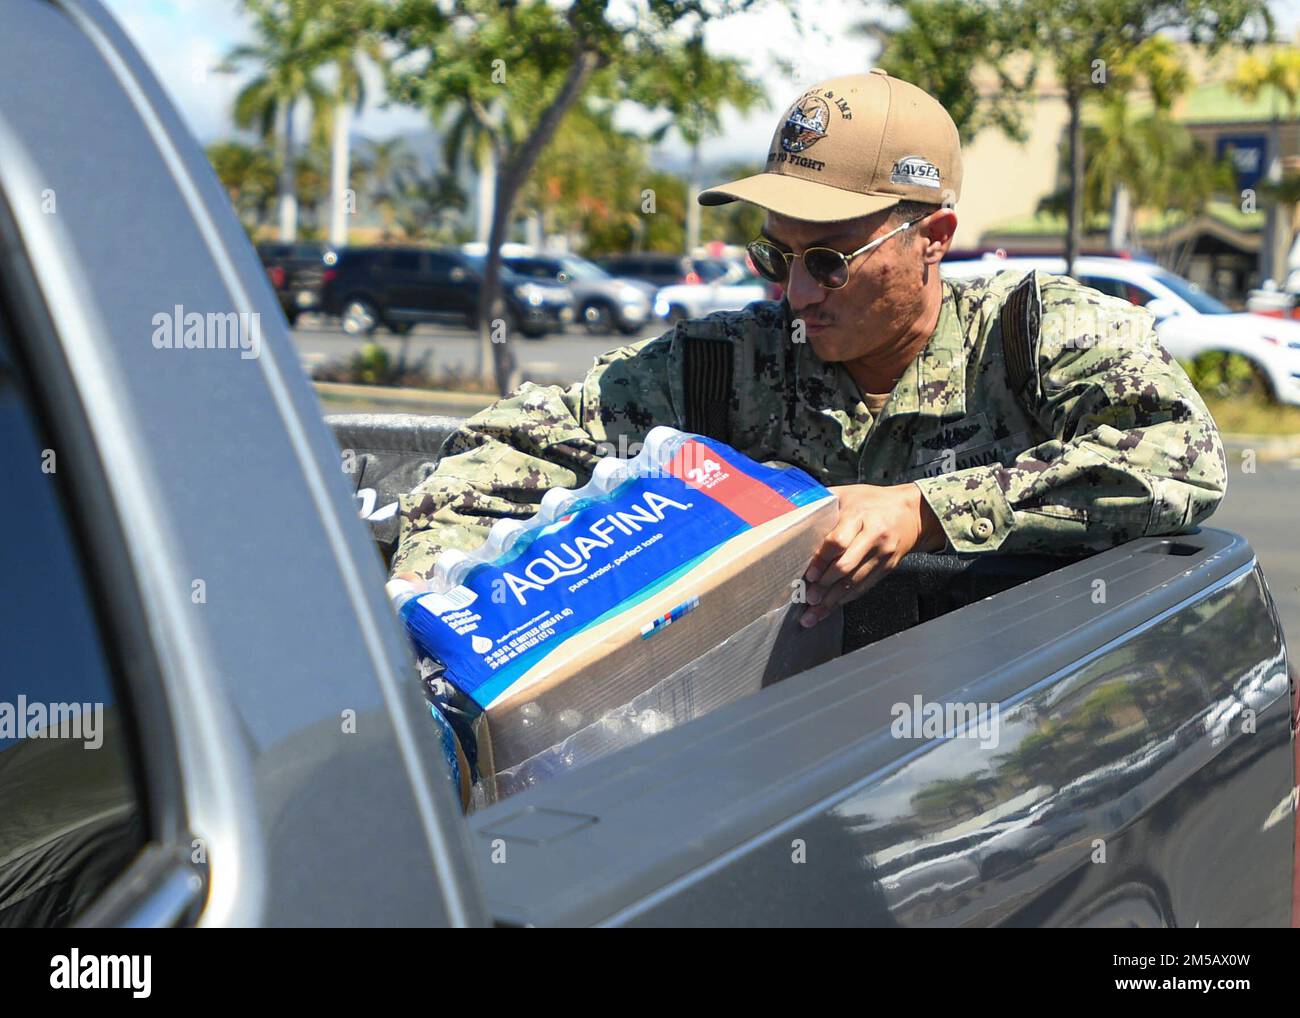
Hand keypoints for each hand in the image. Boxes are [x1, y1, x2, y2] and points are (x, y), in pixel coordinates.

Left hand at [800, 483, 944, 627]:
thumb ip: (823, 502)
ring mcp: (882, 555)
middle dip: (825, 585)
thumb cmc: (874, 501)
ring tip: (814, 613)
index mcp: (860, 516)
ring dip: (832, 600)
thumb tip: (794, 512)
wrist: (913, 513)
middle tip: (808, 597)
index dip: (821, 560)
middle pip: (846, 566)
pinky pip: (864, 587)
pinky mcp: (887, 568)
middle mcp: (874, 537)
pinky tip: (832, 607)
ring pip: (855, 582)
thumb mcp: (848, 494)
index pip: (838, 541)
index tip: (809, 573)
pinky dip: (846, 599)